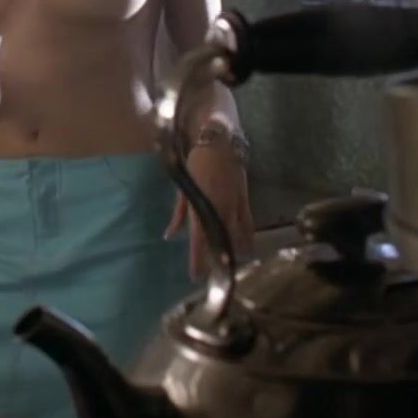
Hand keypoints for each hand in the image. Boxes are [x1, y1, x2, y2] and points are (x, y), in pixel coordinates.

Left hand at [166, 144, 253, 279]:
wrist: (220, 141)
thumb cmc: (196, 163)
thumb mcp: (183, 188)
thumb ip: (179, 214)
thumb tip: (169, 235)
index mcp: (201, 206)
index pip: (198, 240)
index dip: (197, 260)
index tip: (195, 276)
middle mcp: (218, 208)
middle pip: (218, 241)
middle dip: (215, 260)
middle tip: (212, 276)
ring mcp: (234, 204)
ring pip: (236, 235)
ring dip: (233, 251)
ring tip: (231, 267)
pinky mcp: (245, 198)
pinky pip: (248, 223)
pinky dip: (247, 237)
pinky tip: (248, 250)